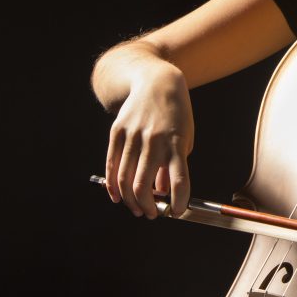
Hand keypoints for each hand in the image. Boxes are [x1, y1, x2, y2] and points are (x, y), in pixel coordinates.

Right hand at [104, 63, 193, 218]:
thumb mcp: (185, 138)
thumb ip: (173, 166)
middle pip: (144, 186)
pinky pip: (111, 165)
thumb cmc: (176, 115)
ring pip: (124, 180)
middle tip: (152, 214)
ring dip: (130, 201)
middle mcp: (154, 141)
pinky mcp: (117, 132)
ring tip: (137, 208)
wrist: (157, 82)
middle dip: (148, 207)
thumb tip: (161, 193)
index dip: (178, 202)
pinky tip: (117, 197)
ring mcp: (133, 136)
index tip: (177, 212)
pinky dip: (112, 186)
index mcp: (177, 143)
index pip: (179, 181)